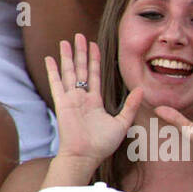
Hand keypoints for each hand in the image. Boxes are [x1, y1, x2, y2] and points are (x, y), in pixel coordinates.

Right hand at [45, 34, 143, 173]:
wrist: (86, 155)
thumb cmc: (103, 144)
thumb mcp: (122, 123)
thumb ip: (131, 106)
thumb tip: (142, 89)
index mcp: (95, 102)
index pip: (95, 75)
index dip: (94, 60)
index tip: (94, 45)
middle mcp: (82, 98)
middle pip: (80, 69)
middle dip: (81, 53)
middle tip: (79, 36)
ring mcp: (71, 99)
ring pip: (69, 72)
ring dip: (67, 57)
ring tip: (66, 41)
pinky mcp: (62, 103)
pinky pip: (56, 84)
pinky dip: (53, 71)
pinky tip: (50, 58)